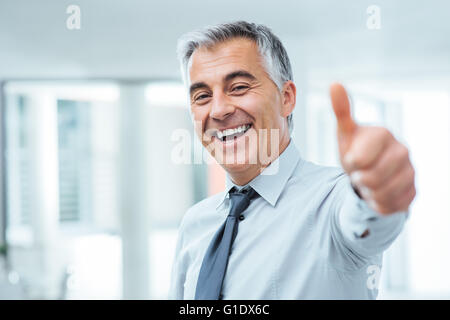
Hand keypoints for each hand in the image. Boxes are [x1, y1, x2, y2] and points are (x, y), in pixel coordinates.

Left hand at [330, 83, 415, 214]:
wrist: (369, 176)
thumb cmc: (356, 152)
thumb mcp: (345, 134)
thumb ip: (341, 111)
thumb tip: (334, 83)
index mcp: (383, 134)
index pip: (359, 158)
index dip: (351, 163)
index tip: (352, 160)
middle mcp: (402, 151)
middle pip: (371, 178)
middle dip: (359, 179)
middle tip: (359, 173)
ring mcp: (410, 172)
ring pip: (381, 193)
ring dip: (368, 192)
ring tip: (367, 183)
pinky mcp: (413, 192)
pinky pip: (390, 206)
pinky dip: (378, 204)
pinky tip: (378, 194)